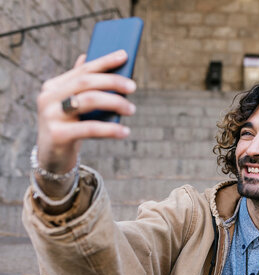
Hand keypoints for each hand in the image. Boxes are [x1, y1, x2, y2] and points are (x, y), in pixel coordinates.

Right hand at [36, 49, 135, 174]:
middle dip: (112, 81)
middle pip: (85, 82)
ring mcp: (51, 116)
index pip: (82, 70)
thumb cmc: (70, 128)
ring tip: (132, 109)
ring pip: (88, 100)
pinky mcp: (58, 135)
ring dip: (115, 102)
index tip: (124, 55)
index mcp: (53, 86)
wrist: (52, 159)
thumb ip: (82, 86)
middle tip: (133, 86)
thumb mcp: (74, 106)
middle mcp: (48, 97)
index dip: (104, 61)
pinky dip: (111, 129)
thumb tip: (88, 57)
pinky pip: (90, 128)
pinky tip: (125, 131)